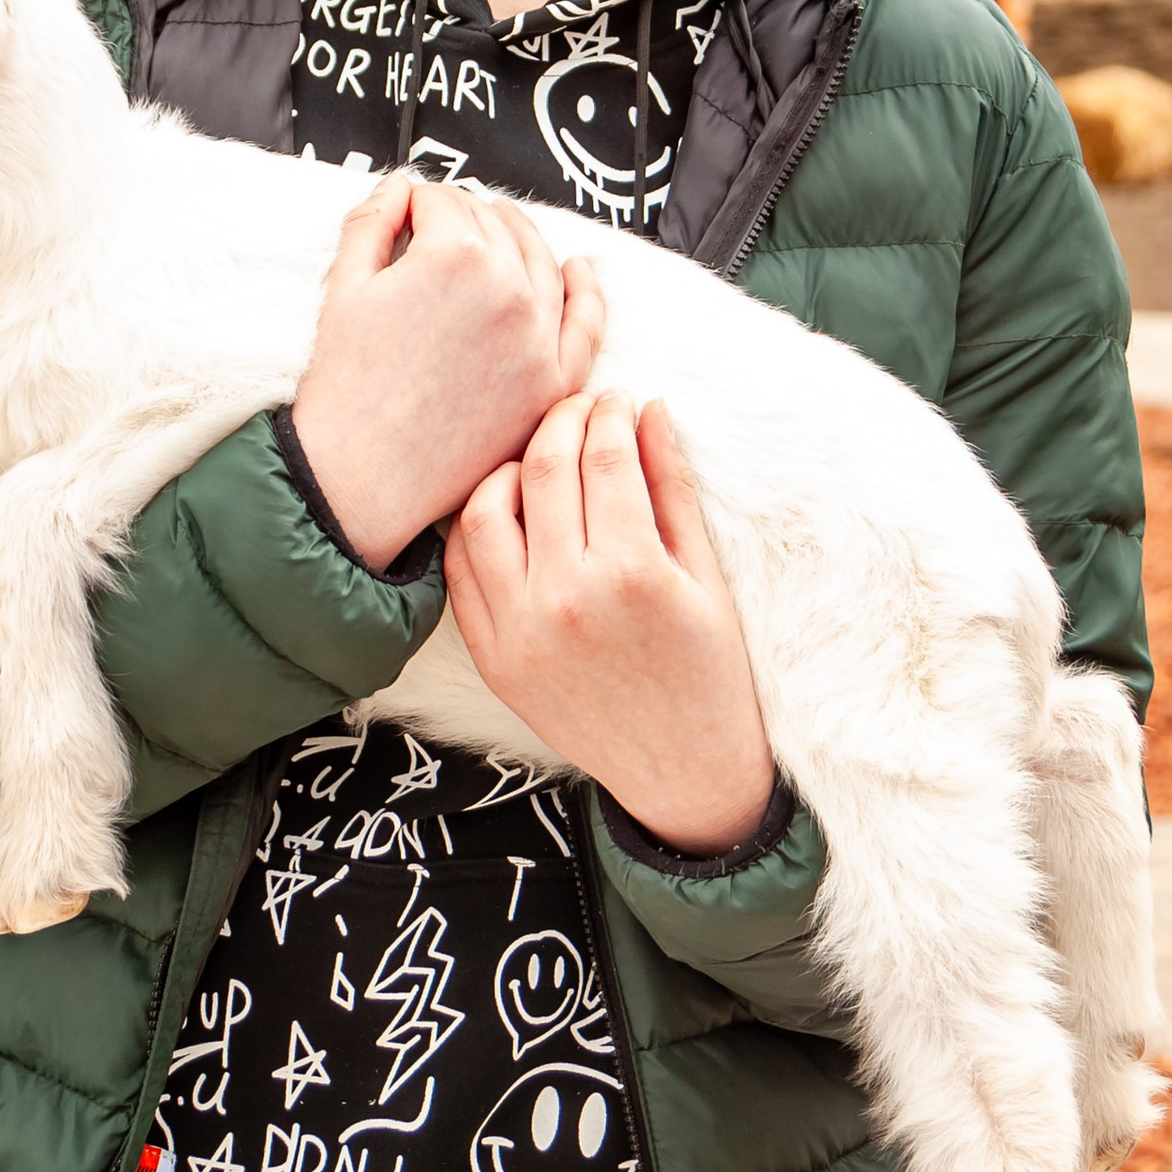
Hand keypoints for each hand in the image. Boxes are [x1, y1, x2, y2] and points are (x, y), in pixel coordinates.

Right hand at [293, 177, 605, 569]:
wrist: (363, 476)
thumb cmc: (348, 386)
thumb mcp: (344, 286)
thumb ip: (373, 219)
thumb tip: (403, 185)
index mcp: (455, 254)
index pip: (444, 200)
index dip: (419, 203)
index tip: (408, 213)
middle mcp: (509, 288)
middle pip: (492, 225)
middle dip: (464, 218)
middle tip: (440, 225)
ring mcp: (540, 337)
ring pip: (541, 262)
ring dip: (519, 238)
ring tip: (501, 227)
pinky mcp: (555, 381)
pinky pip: (586, 323)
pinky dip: (586, 291)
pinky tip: (577, 270)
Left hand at [445, 392, 778, 855]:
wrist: (683, 772)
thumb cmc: (710, 672)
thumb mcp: (704, 576)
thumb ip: (671, 488)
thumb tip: (651, 410)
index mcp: (631, 573)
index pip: (603, 457)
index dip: (610, 413)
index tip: (620, 399)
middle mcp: (566, 598)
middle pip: (540, 470)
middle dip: (561, 422)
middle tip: (581, 411)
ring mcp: (520, 631)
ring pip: (484, 512)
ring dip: (508, 468)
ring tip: (539, 459)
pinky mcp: (493, 658)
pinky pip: (462, 572)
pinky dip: (476, 528)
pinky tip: (508, 511)